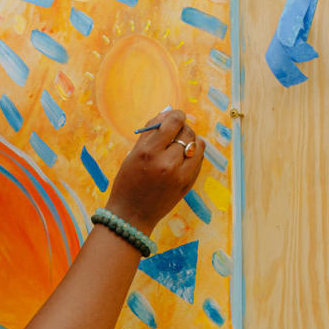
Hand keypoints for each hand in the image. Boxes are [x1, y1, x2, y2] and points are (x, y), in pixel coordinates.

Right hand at [105, 108, 204, 233]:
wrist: (132, 215)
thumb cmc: (128, 182)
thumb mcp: (133, 154)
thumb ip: (150, 132)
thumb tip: (168, 113)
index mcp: (148, 152)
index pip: (173, 122)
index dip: (177, 115)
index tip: (176, 116)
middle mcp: (166, 162)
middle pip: (186, 132)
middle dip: (182, 128)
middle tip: (175, 132)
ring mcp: (179, 175)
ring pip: (197, 144)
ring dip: (191, 140)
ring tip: (181, 145)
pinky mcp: (188, 184)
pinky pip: (199, 159)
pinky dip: (195, 154)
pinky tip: (184, 157)